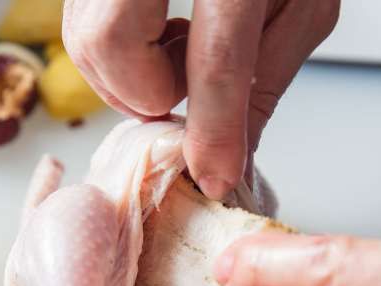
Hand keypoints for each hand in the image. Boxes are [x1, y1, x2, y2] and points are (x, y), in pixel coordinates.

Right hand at [62, 0, 337, 198]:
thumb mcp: (302, 4)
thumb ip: (263, 82)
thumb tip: (229, 159)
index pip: (216, 58)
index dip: (214, 128)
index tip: (213, 175)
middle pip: (110, 41)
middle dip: (143, 91)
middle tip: (181, 93)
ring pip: (84, 38)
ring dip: (125, 75)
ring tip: (173, 55)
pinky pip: (78, 22)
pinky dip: (111, 50)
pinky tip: (154, 33)